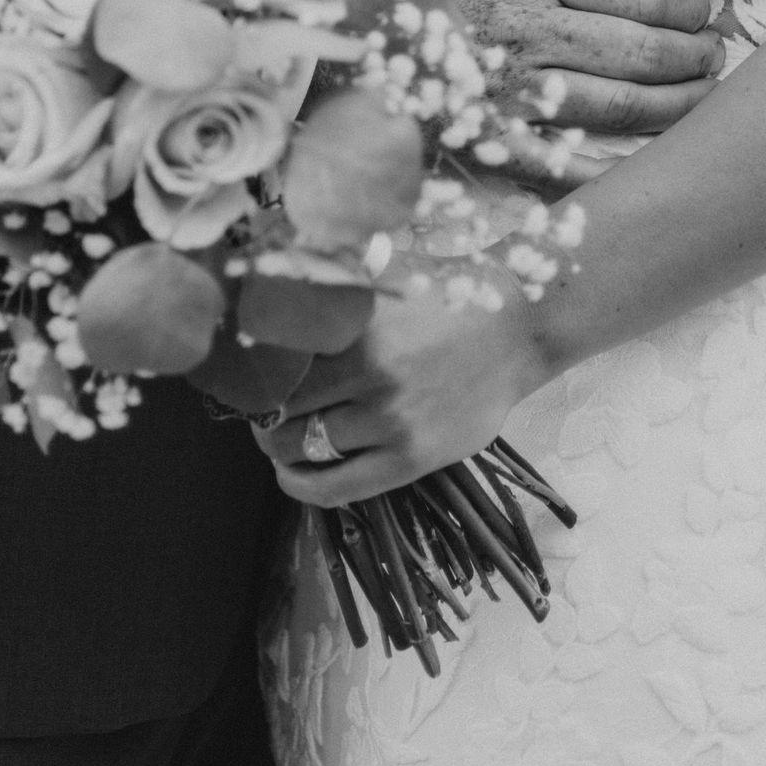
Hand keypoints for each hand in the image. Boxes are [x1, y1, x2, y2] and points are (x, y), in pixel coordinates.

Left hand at [255, 272, 548, 505]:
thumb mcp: (387, 277)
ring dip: (278, 446)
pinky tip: (291, 474)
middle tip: (259, 407)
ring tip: (277, 434)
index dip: (253, 374)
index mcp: (358, 329)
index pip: (276, 365)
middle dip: (262, 412)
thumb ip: (335, 287)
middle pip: (281, 411)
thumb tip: (269, 284)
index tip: (246, 373)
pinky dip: (303, 486)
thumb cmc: (447, 295)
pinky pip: (338, 487)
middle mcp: (371, 378)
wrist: (518, 328)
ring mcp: (392, 423)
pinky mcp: (412, 459)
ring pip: (302, 450)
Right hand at [368, 0, 721, 155]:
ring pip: (614, 107)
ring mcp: (503, 95)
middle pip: (635, 50)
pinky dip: (612, 166)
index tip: (704, 8)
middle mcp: (522, 32)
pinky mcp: (480, 143)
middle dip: (689, 56)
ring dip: (670, 106)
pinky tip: (646, 164)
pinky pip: (563, 163)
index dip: (681, 3)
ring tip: (699, 98)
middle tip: (715, 56)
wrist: (301, 31)